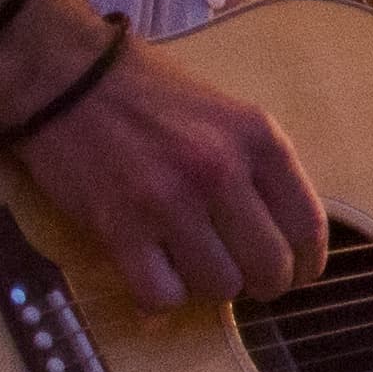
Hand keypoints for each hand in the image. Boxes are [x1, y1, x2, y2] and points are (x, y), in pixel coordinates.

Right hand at [9, 28, 327, 310]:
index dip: (305, 265)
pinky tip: (152, 272)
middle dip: (261, 284)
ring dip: (206, 286)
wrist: (64, 74)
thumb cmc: (148, 94)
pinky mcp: (120, 227)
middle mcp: (221, 172)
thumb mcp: (227, 116)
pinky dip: (159, 296)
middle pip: (271, 269)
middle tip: (239, 274)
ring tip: (188, 262)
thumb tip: (284, 240)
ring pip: (220, 288)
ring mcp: (170, 201)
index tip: (293, 274)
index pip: (308, 228)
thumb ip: (259, 171)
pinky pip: (162, 296)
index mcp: (259, 140)